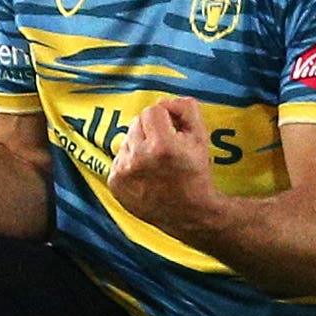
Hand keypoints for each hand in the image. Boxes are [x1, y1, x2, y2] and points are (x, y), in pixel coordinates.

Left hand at [108, 97, 221, 235]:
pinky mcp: (114, 182)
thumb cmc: (196, 173)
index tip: (175, 134)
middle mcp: (138, 159)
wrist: (188, 214)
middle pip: (137, 122)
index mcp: (161, 146)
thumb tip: (165, 101)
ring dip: (140, 145)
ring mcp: (124, 172)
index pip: (152, 110)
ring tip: (156, 164)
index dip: (167, 119)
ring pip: (127, 139)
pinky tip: (146, 174)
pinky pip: (119, 157)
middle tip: (166, 149)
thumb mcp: (201, 136)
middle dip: (152, 131)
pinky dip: (131, 162)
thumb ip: (186, 108)